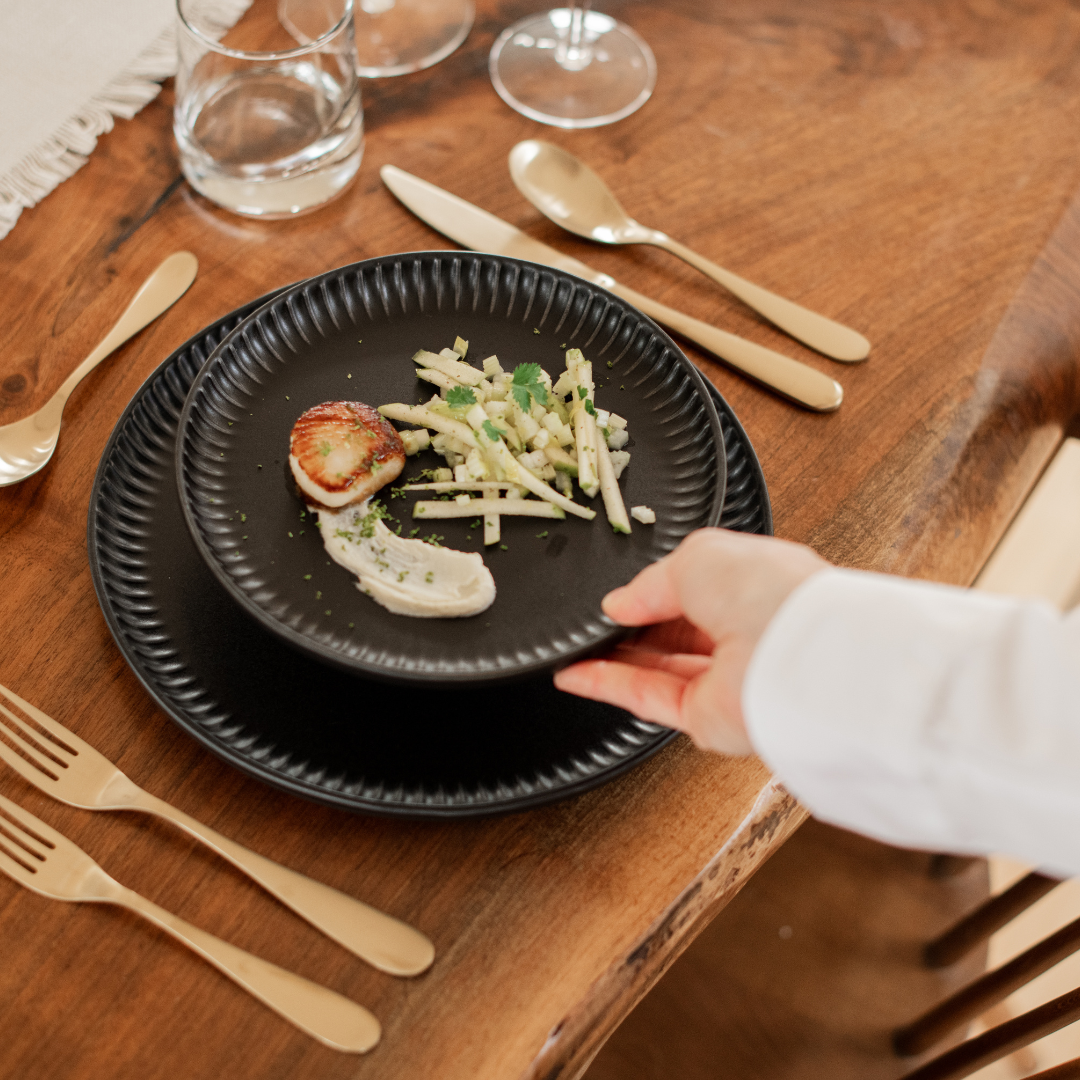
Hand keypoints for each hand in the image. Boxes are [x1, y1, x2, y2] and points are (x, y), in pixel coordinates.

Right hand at [554, 528, 827, 753]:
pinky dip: (608, 685)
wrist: (800, 654)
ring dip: (611, 657)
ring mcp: (727, 680)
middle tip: (592, 620)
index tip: (617, 592)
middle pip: (674, 633)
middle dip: (631, 625)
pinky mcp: (708, 719)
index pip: (696, 590)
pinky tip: (576, 673)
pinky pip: (648, 698)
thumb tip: (619, 602)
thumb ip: (651, 580)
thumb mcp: (698, 556)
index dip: (654, 591)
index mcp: (755, 587)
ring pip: (656, 669)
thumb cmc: (772, 592)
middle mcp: (744, 635)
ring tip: (572, 646)